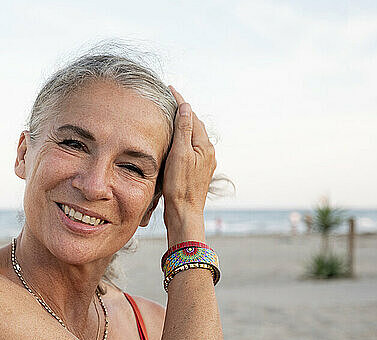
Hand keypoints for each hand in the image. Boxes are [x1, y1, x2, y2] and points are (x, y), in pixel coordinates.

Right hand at [162, 86, 216, 227]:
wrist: (184, 213)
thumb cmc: (179, 186)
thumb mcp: (179, 155)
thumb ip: (183, 130)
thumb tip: (185, 107)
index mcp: (204, 146)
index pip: (191, 116)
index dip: (180, 102)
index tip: (170, 88)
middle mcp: (207, 152)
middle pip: (194, 125)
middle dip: (183, 111)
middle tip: (169, 99)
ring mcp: (204, 162)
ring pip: (193, 136)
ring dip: (183, 125)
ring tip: (171, 116)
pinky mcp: (197, 171)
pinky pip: (191, 148)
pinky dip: (183, 139)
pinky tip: (175, 141)